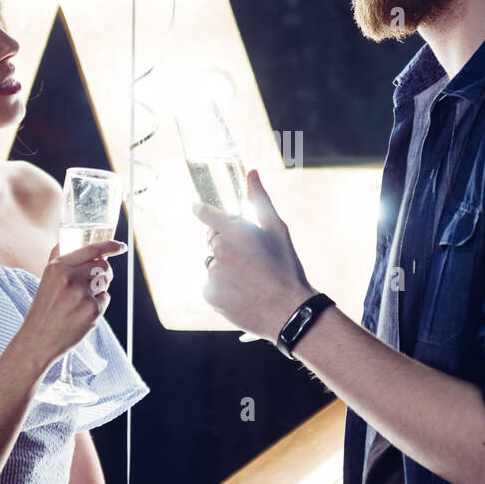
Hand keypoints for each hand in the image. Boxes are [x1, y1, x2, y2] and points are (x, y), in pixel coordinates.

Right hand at [20, 240, 126, 368]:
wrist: (37, 340)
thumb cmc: (43, 310)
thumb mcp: (46, 279)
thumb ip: (58, 260)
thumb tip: (68, 241)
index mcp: (58, 266)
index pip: (91, 249)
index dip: (110, 246)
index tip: (120, 246)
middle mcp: (70, 277)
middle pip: (104, 267)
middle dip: (103, 274)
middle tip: (93, 284)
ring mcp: (82, 294)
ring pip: (105, 283)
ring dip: (99, 290)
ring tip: (80, 301)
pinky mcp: (92, 310)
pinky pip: (105, 300)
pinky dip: (97, 306)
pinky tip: (81, 314)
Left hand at [194, 169, 316, 341]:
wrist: (288, 311)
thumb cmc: (286, 267)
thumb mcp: (277, 229)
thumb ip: (260, 199)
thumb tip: (251, 173)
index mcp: (235, 231)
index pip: (205, 213)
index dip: (200, 209)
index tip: (196, 207)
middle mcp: (220, 250)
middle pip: (212, 240)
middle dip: (225, 243)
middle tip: (249, 257)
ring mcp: (213, 274)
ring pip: (213, 264)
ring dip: (224, 267)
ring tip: (249, 278)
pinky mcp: (209, 294)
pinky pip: (211, 285)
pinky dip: (222, 287)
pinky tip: (242, 292)